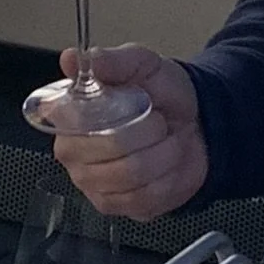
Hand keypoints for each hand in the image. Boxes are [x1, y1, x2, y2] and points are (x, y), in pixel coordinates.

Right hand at [52, 47, 208, 221]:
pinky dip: (166, 177)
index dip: (110, 112)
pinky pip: (142, 198)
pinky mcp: (114, 205)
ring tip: (165, 139)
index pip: (70, 120)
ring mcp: (91, 182)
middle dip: (147, 131)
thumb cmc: (162, 94)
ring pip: (129, 175)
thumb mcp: (144, 64)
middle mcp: (72, 150)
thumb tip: (75, 58)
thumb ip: (112, 60)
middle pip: (107, 148)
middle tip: (158, 120)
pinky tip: (165, 163)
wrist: (196, 124)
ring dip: (161, 153)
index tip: (135, 99)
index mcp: (68, 113)